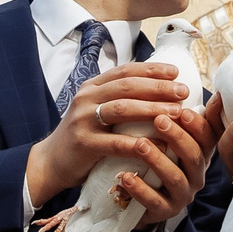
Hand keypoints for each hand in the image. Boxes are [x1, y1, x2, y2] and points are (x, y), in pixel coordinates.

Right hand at [24, 62, 217, 226]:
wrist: (50, 162)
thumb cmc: (82, 136)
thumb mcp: (95, 110)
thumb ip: (118, 99)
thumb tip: (157, 90)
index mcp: (92, 87)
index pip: (125, 71)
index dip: (151, 69)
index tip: (175, 72)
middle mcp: (86, 98)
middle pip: (126, 86)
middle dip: (158, 87)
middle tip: (183, 90)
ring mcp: (82, 120)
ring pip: (122, 109)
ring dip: (152, 109)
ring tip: (176, 112)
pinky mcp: (83, 144)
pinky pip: (116, 142)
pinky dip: (140, 143)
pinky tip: (161, 145)